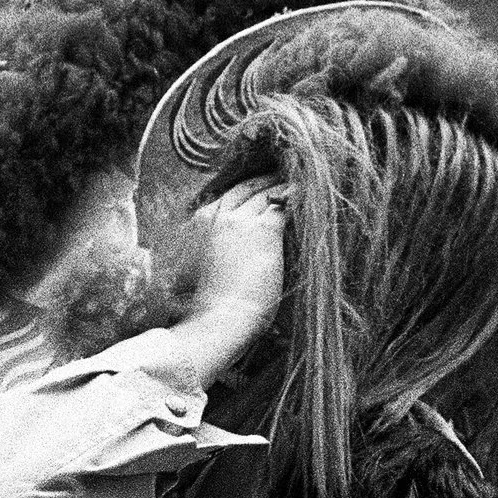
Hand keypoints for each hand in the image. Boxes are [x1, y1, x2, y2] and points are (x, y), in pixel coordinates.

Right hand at [167, 176, 285, 388]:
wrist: (217, 321)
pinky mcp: (264, 229)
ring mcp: (239, 220)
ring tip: (296, 183)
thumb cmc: (206, 310)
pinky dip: (294, 196)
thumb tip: (214, 259)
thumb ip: (202, 256)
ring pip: (264, 192)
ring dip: (280, 185)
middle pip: (242, 188)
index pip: (222, 198)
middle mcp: (214, 215)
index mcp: (195, 226)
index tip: (254, 190)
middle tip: (278, 177)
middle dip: (261, 181)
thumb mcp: (192, 276)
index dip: (242, 192)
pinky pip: (284, 203)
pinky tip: (305, 193)